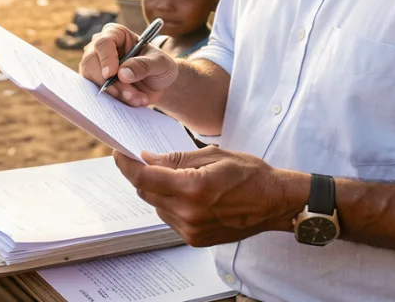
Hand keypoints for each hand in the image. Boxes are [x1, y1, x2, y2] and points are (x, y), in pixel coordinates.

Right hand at [80, 23, 178, 106]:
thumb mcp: (160, 63)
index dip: (106, 58)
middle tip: (130, 94)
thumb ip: (144, 65)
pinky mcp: (94, 83)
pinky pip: (96, 93)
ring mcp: (95, 66)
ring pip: (93, 80)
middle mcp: (100, 48)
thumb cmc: (159, 66)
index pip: (103, 42)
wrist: (157, 84)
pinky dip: (113, 101)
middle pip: (91, 62)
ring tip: (137, 99)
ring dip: (115, 94)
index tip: (112, 74)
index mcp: (116, 34)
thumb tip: (122, 74)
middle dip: (111, 82)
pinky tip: (130, 102)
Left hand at [114, 147, 301, 246]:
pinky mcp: (195, 240)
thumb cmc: (249, 174)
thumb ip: (176, 159)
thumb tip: (147, 159)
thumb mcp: (213, 155)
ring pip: (157, 207)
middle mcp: (189, 214)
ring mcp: (192, 230)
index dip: (127, 165)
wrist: (274, 203)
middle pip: (147, 194)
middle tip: (151, 160)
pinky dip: (172, 204)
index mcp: (193, 188)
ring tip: (183, 178)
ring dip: (160, 191)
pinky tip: (190, 194)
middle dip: (144, 176)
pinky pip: (170, 218)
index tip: (119, 154)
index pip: (145, 179)